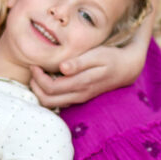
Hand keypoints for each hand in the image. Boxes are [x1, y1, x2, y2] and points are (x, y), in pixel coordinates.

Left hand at [29, 3, 156, 108]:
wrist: (126, 68)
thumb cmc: (110, 57)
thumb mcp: (97, 55)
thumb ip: (79, 62)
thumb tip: (62, 68)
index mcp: (81, 84)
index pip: (51, 88)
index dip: (38, 78)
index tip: (35, 64)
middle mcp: (79, 95)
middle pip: (47, 100)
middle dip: (35, 87)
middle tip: (34, 70)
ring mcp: (79, 98)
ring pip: (52, 104)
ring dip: (40, 91)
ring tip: (38, 74)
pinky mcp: (80, 97)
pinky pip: (59, 101)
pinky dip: (49, 93)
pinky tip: (50, 79)